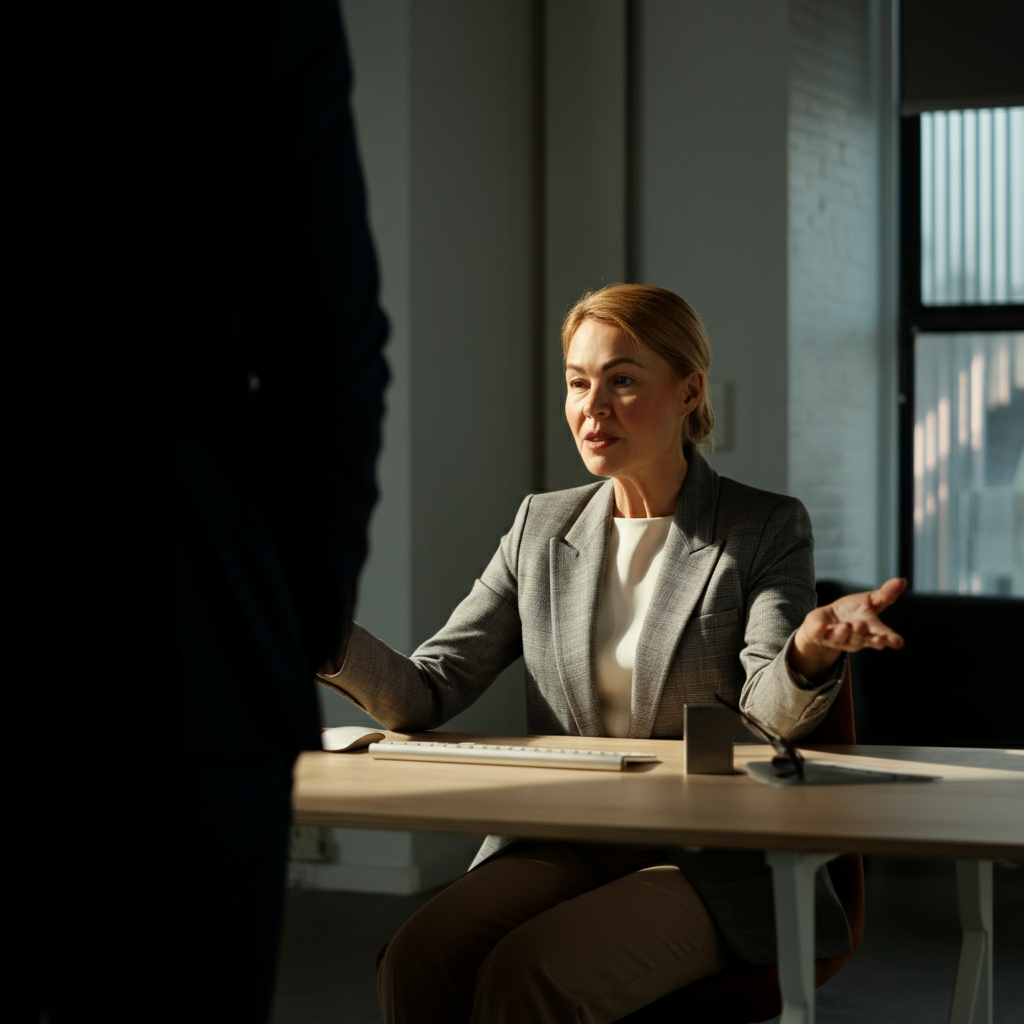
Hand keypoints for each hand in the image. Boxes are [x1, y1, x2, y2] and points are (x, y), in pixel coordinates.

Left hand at [790, 577, 906, 680]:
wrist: (827, 620)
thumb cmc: (854, 612)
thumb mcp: (870, 602)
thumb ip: (885, 595)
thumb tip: (902, 580)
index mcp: (870, 631)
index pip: (882, 636)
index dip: (890, 639)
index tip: (897, 642)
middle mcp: (855, 638)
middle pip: (861, 639)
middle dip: (862, 635)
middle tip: (863, 626)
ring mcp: (837, 638)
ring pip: (841, 638)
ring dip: (843, 633)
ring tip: (847, 626)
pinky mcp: (821, 635)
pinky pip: (821, 634)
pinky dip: (822, 631)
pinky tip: (823, 627)